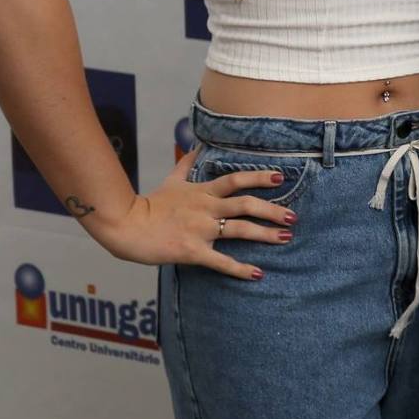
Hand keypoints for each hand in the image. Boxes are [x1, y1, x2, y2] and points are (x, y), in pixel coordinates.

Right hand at [86, 149, 295, 279]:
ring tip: (285, 237)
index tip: (281, 177)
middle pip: (246, 205)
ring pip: (239, 230)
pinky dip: (240, 269)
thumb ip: (187, 164)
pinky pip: (221, 261)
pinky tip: (258, 274)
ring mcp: (200, 230)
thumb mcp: (171, 180)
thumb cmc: (150, 204)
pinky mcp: (192, 251)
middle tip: (293, 216)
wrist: (125, 225)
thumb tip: (196, 145)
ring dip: (265, 235)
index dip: (259, 177)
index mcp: (203, 192)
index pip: (236, 179)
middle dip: (272, 210)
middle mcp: (206, 208)